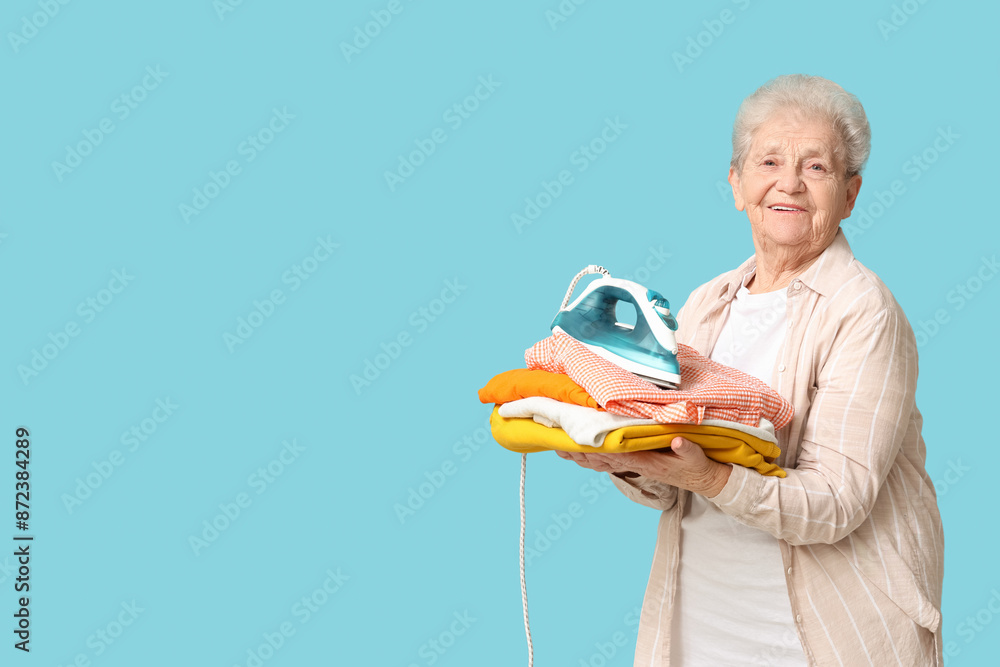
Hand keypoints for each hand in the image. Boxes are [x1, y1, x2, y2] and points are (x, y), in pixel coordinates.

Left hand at [555, 437, 732, 497]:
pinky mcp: (635, 463)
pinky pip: (608, 460)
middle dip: (580, 452)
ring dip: (581, 456)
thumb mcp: (698, 457)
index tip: (580, 441)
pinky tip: (577, 452)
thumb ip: (689, 449)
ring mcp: (634, 465)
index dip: (597, 449)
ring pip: (601, 461)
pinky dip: (591, 457)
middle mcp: (636, 465)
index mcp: (647, 463)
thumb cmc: (698, 467)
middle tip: (557, 441)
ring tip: (559, 446)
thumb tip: (680, 440)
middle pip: (602, 459)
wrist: (704, 481)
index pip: (617, 455)